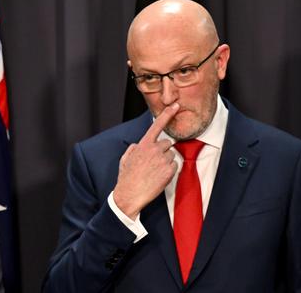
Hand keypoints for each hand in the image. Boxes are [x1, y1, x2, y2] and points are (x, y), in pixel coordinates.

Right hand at [113, 103, 179, 218]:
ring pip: (172, 155)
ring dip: (167, 161)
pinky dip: (170, 171)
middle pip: (168, 143)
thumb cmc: (126, 178)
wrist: (130, 195)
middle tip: (155, 162)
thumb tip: (139, 145)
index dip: (167, 114)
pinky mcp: (169, 171)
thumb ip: (133, 148)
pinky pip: (175, 166)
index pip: (157, 125)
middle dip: (164, 150)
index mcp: (143, 145)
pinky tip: (159, 177)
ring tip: (155, 171)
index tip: (175, 105)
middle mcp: (154, 149)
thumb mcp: (125, 159)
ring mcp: (163, 160)